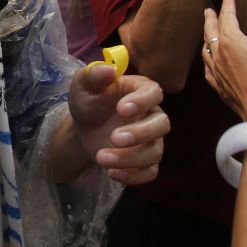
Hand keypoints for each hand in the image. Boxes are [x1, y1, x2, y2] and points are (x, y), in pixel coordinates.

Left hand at [68, 65, 169, 184]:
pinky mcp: (145, 160)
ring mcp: (150, 139)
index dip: (142, 101)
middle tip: (114, 137)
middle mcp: (151, 114)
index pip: (153, 92)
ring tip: (101, 157)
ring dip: (130, 158)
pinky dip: (134, 176)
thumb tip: (108, 70)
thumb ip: (93, 75)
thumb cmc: (89, 100)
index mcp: (140, 91)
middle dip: (140, 133)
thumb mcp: (84, 85)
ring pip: (155, 151)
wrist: (84, 127)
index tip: (121, 109)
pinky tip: (112, 173)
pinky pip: (151, 171)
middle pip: (162, 124)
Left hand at [202, 0, 246, 126]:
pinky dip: (207, 61)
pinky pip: (208, 70)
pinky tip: (209, 64)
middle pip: (211, 33)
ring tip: (207, 35)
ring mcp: (217, 73)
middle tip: (208, 11)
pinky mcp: (220, 88)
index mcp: (231, 41)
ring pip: (206, 51)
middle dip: (210, 20)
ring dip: (206, 39)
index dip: (228, 7)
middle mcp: (219, 55)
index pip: (227, 19)